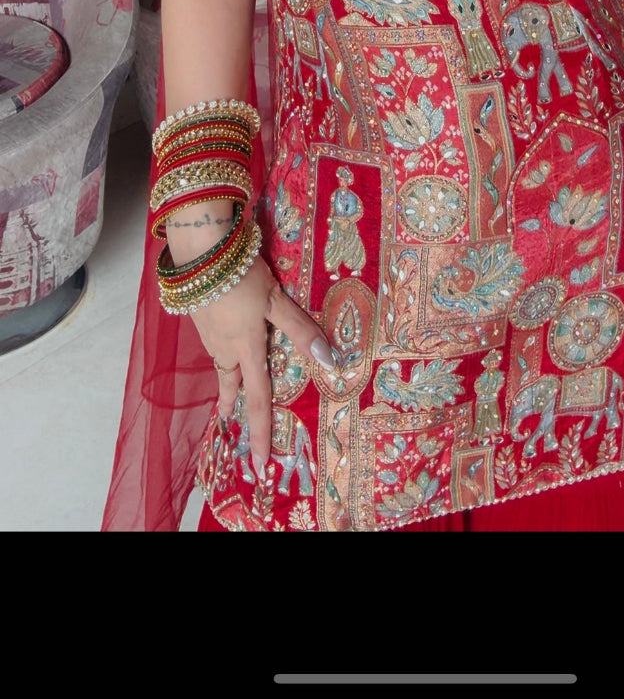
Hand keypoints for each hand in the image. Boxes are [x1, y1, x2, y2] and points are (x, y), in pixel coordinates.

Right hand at [190, 252, 338, 476]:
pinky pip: (213, 339)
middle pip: (231, 382)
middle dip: (232, 401)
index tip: (258, 464)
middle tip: (231, 418)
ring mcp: (208, 333)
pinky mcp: (199, 315)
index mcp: (246, 351)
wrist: (199, 254)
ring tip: (228, 382)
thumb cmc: (242, 278)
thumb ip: (300, 330)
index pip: (256, 401)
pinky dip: (220, 344)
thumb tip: (330, 362)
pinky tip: (222, 330)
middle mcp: (224, 348)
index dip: (260, 434)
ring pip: (220, 359)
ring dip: (226, 372)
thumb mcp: (276, 301)